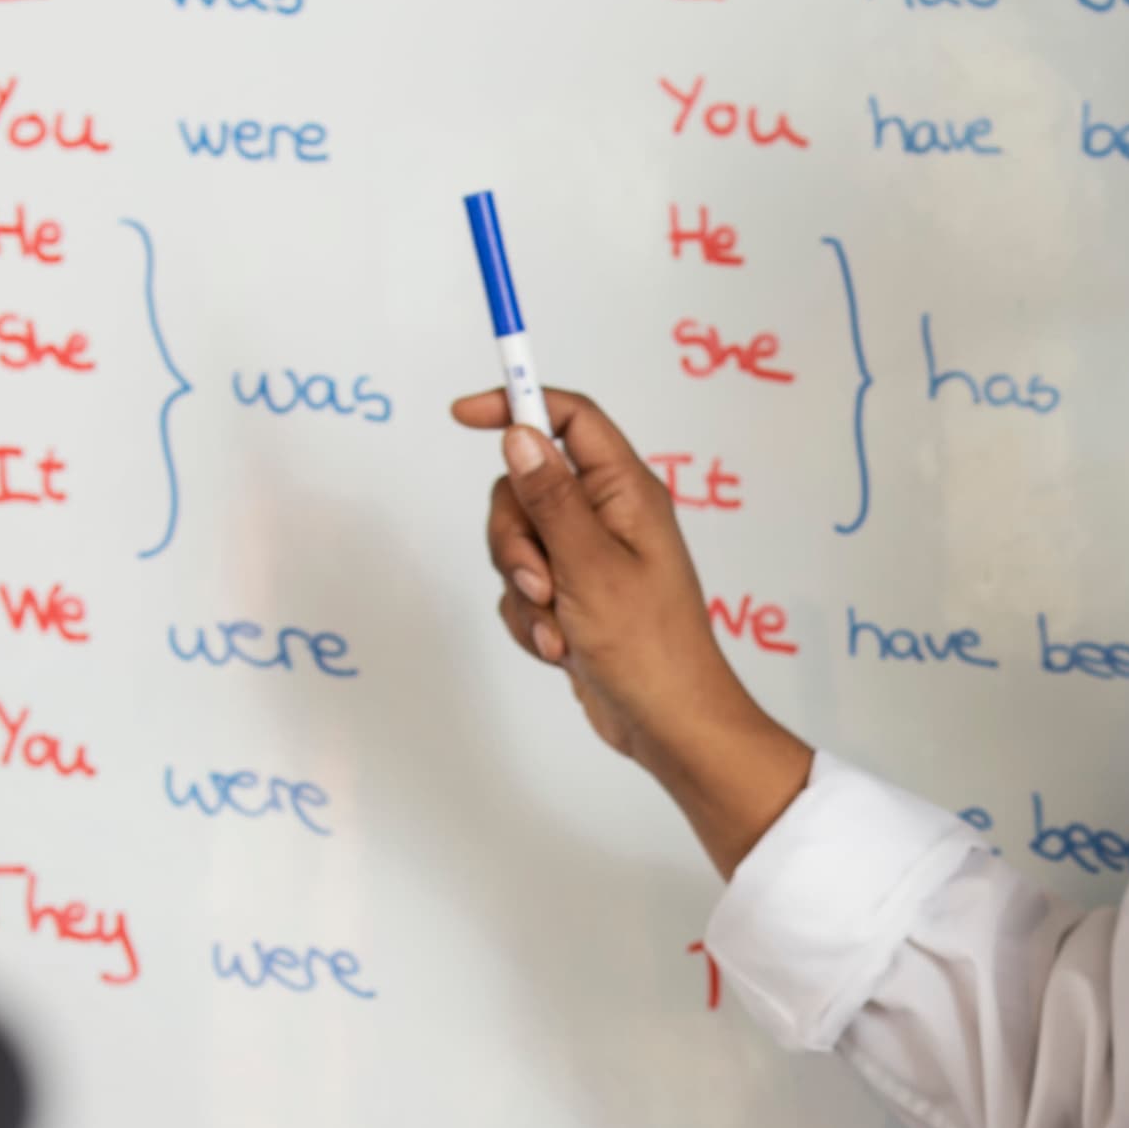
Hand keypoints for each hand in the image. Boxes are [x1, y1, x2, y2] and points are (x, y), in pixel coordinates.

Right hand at [454, 385, 810, 875]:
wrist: (665, 723)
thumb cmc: (648, 646)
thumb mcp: (589, 565)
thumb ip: (550, 497)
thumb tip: (519, 433)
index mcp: (626, 491)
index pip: (569, 417)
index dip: (518, 404)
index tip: (463, 414)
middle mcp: (607, 516)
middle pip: (525, 486)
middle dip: (514, 539)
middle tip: (541, 583)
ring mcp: (587, 557)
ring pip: (516, 543)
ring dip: (523, 591)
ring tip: (556, 627)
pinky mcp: (571, 596)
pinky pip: (522, 589)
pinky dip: (529, 620)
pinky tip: (559, 648)